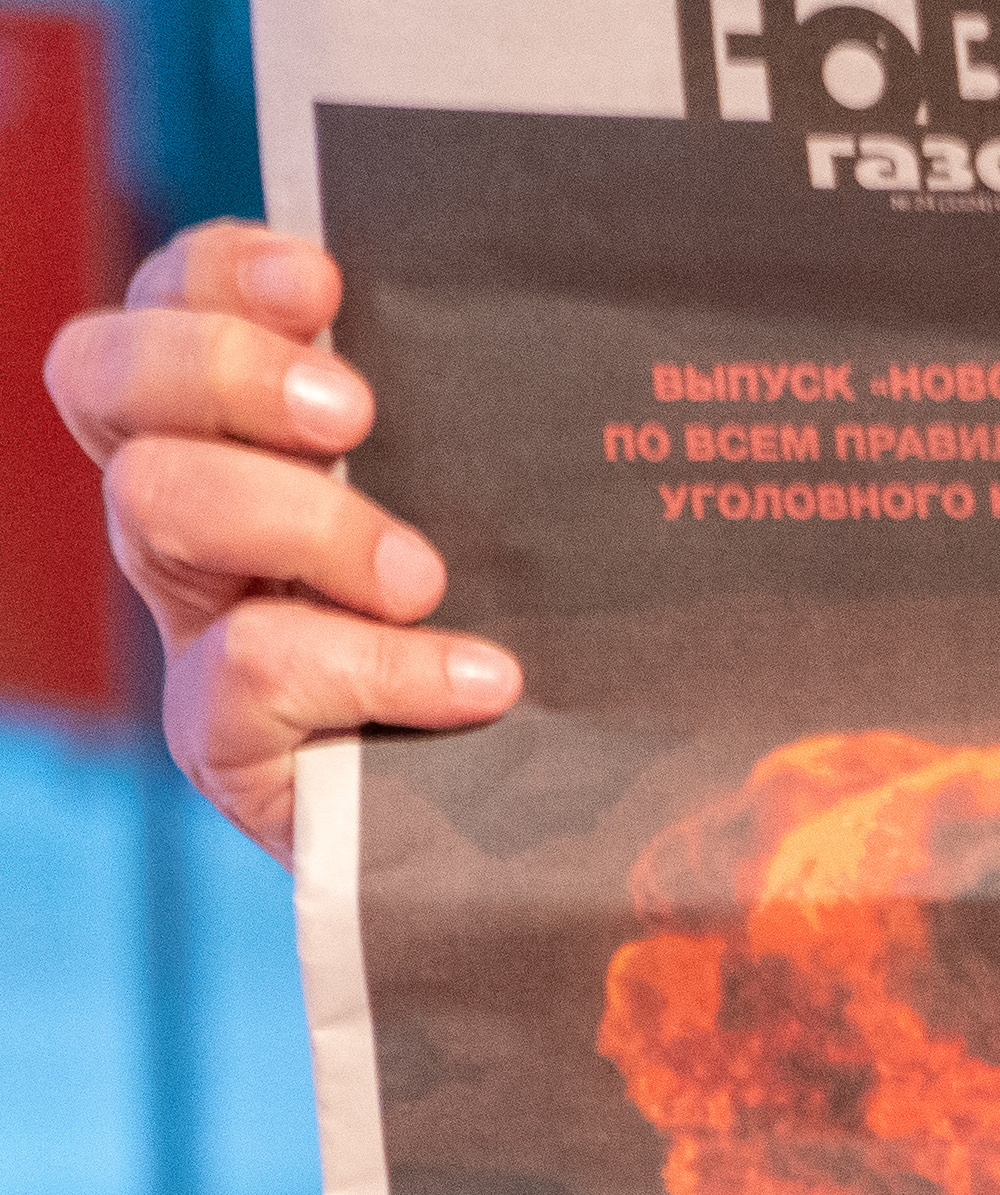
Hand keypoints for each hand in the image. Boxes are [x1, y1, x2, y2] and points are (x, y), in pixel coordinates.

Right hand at [41, 224, 520, 852]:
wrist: (566, 837)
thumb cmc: (566, 651)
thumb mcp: (542, 527)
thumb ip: (520, 439)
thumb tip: (607, 334)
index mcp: (254, 430)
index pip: (176, 300)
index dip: (221, 270)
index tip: (327, 279)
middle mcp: (198, 512)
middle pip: (108, 377)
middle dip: (221, 367)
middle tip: (355, 413)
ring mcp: (200, 620)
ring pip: (154, 504)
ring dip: (295, 518)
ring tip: (422, 577)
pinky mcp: (225, 739)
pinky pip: (242, 668)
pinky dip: (367, 666)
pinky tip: (479, 682)